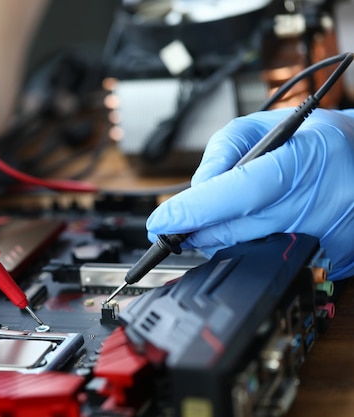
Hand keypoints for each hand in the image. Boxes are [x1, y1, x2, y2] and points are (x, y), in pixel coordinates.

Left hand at [146, 108, 353, 279]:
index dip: (194, 210)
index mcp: (308, 160)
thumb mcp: (269, 125)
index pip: (238, 192)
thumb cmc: (320, 139)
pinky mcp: (333, 261)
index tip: (161, 222)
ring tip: (207, 222)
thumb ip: (224, 151)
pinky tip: (247, 231)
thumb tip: (196, 191)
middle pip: (237, 229)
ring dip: (218, 238)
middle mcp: (321, 203)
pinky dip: (250, 247)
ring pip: (248, 249)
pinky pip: (272, 259)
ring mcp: (329, 238)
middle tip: (171, 226)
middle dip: (196, 229)